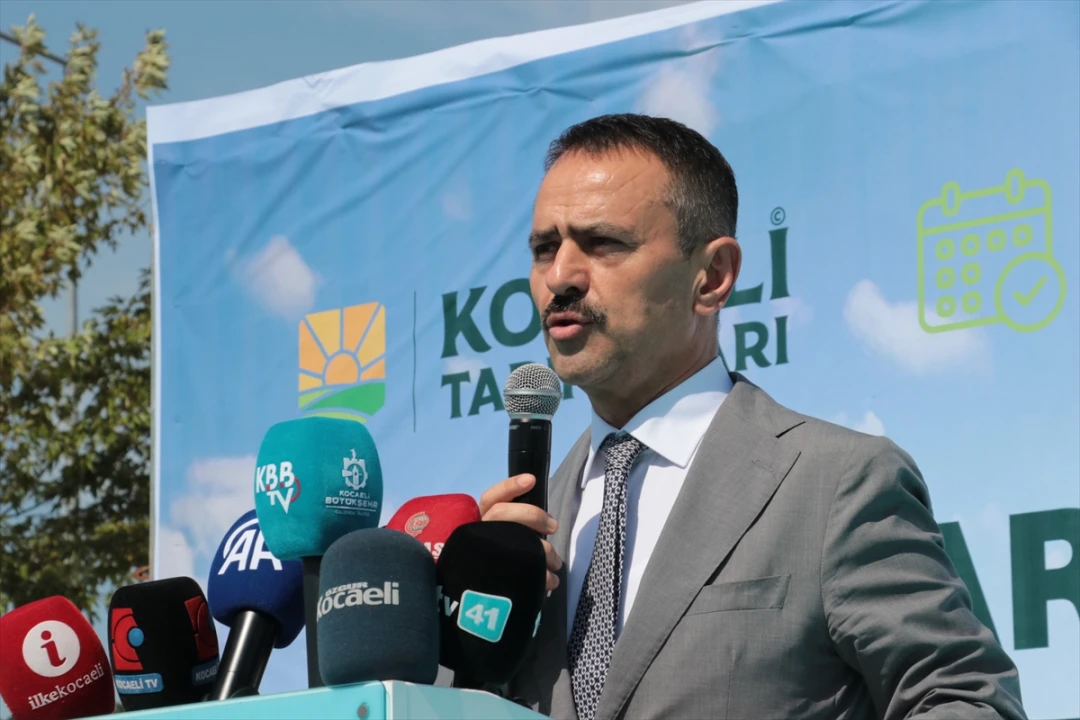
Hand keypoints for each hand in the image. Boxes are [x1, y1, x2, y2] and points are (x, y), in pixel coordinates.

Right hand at [479, 473, 562, 592]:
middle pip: (501, 513)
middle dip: (532, 515)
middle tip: (553, 526)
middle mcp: (478, 532)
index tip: (531, 480)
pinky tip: (551, 581)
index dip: (510, 487)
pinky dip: (541, 576)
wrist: (475, 595)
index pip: (491, 497)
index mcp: (480, 519)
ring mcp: (483, 553)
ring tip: (556, 563)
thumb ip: (514, 522)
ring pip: (515, 543)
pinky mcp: (492, 576)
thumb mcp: (497, 533)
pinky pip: (520, 573)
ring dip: (544, 552)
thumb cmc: (492, 555)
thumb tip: (545, 521)